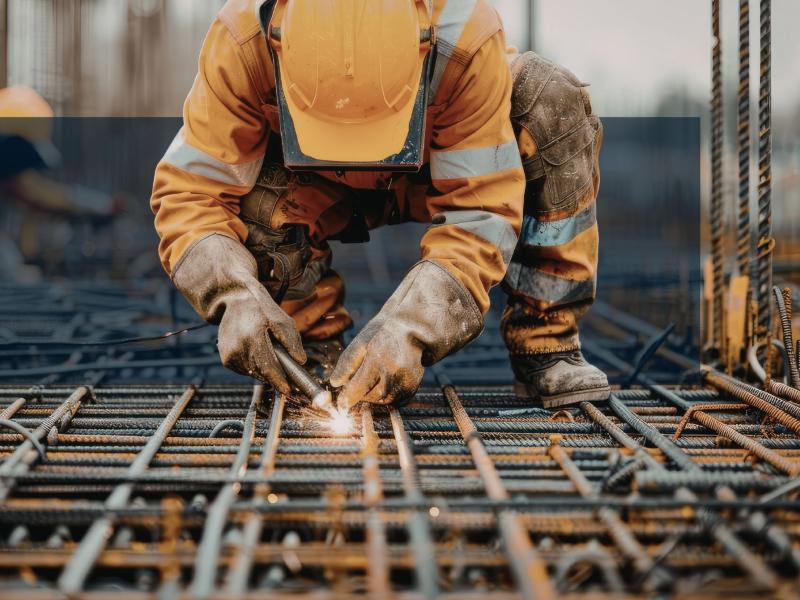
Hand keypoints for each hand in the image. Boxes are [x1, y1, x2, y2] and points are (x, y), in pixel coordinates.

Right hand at [215, 278, 305, 392]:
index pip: (267, 366)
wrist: (236, 301)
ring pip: (253, 373)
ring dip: (265, 370)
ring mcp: (229, 355)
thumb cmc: (263, 311)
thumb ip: (292, 341)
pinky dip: (254, 367)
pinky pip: (245, 371)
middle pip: (261, 373)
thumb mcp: (283, 321)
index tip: (289, 391)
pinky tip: (257, 353)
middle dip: (276, 376)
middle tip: (288, 376)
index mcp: (253, 337)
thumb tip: (301, 361)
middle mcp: (238, 348)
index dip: (279, 381)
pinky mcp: (226, 359)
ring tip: (270, 355)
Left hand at [330, 261, 482, 409]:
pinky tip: (383, 384)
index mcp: (377, 357)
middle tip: (354, 389)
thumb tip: (334, 383)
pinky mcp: (414, 384)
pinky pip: (397, 400)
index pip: (357, 387)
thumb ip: (347, 362)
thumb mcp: (363, 341)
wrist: (418, 326)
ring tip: (369, 383)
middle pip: (369, 396)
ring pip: (383, 400)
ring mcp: (405, 378)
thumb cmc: (386, 331)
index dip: (347, 399)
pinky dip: (387, 397)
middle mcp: (393, 370)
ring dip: (373, 397)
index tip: (340, 405)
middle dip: (359, 395)